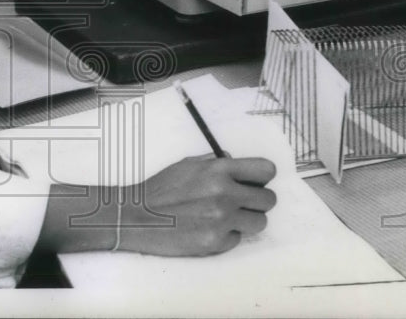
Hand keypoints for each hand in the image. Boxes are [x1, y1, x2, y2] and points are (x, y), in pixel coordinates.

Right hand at [120, 156, 277, 256]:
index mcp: (218, 170)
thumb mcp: (187, 164)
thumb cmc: (160, 190)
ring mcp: (221, 220)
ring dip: (246, 220)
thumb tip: (237, 164)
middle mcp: (224, 194)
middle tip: (242, 203)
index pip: (266, 170)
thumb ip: (215, 163)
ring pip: (260, 222)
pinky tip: (207, 228)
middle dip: (257, 201)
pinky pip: (237, 239)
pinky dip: (226, 235)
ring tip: (226, 217)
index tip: (256, 182)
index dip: (263, 177)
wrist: (136, 216)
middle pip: (268, 200)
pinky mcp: (215, 242)